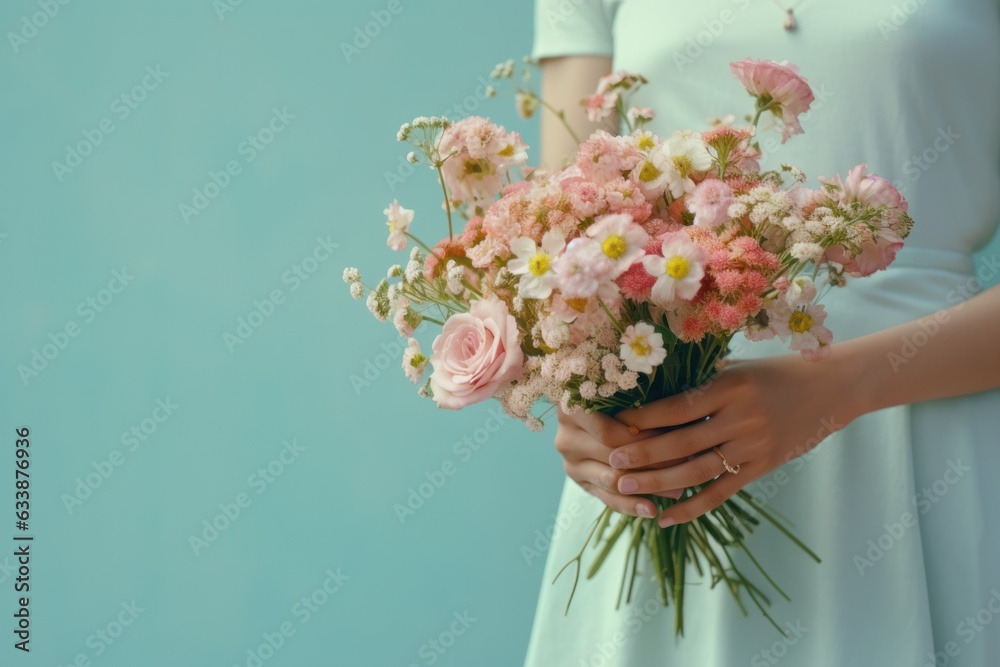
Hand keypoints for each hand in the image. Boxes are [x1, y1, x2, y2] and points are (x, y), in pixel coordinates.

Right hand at [554, 408, 686, 518]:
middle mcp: (565, 439)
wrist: (593, 412)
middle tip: (687, 465)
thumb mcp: (630, 393)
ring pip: (611, 481)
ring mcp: (570, 464)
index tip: (679, 440)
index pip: (611, 433)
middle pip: (612, 458)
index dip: (646, 438)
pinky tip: (652, 510)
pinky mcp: (580, 482)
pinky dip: (631, 505)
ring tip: (678, 490)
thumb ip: (646, 405)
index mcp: (572, 410)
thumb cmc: (621, 395)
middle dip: (653, 463)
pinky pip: (607, 499)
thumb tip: (685, 421)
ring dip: (647, 486)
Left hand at [612, 352, 859, 526]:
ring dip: (658, 482)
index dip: (643, 417)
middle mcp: (740, 418)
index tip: (614, 423)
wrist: (831, 389)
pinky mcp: (763, 467)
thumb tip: (650, 389)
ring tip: (626, 488)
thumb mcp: (738, 367)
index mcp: (730, 386)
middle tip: (612, 461)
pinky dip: (691, 507)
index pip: (677, 406)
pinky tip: (665, 518)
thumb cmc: (776, 372)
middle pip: (682, 442)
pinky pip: (721, 493)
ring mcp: (753, 445)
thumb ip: (700, 380)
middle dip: (643, 454)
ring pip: (697, 471)